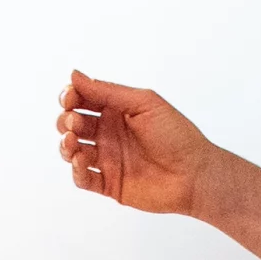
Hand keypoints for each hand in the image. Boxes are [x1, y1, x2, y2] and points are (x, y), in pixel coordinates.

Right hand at [56, 69, 260, 259]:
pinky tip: (80, 162)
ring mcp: (108, 159)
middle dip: (67, 120)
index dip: (70, 97)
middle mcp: (109, 133)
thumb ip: (107, 91)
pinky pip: (84, 179)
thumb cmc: (176, 135)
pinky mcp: (110, 184)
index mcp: (116, 110)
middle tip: (76, 123)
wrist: (195, 174)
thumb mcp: (142, 103)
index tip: (70, 97)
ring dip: (66, 144)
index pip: (82, 99)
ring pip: (73, 151)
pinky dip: (76, 171)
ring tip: (73, 142)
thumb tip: (74, 75)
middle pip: (73, 124)